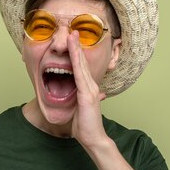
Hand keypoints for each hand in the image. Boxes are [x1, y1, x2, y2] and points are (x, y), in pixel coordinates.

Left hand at [67, 31, 108, 147]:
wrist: (93, 138)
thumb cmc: (86, 126)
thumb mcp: (83, 110)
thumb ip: (85, 101)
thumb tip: (97, 95)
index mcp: (89, 89)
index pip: (82, 68)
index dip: (77, 53)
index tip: (73, 41)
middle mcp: (91, 86)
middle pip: (83, 62)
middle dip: (77, 46)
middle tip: (73, 31)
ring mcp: (90, 90)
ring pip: (82, 65)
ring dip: (77, 50)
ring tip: (72, 36)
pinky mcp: (87, 95)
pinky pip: (80, 75)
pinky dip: (77, 62)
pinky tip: (73, 53)